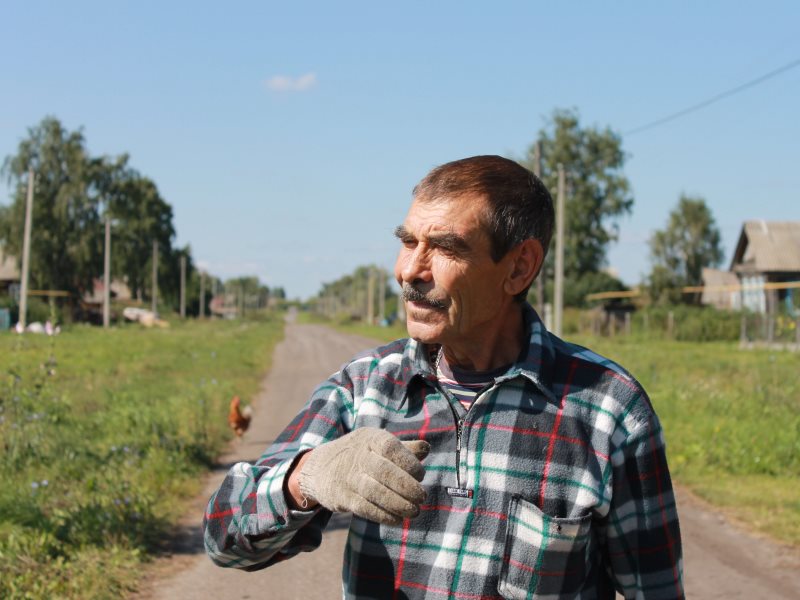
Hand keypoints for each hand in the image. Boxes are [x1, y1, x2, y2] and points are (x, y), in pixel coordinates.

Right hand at [296, 428, 428, 524]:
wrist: (320, 467)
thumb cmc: (360, 454)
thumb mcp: (378, 443)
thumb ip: (403, 448)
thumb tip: (426, 448)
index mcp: (370, 438)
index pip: (390, 447)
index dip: (408, 461)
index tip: (421, 475)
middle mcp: (357, 456)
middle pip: (384, 471)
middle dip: (406, 486)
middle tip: (422, 497)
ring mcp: (348, 477)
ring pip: (375, 492)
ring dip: (398, 504)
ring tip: (414, 511)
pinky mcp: (341, 497)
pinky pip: (364, 508)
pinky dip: (383, 515)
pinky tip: (398, 519)